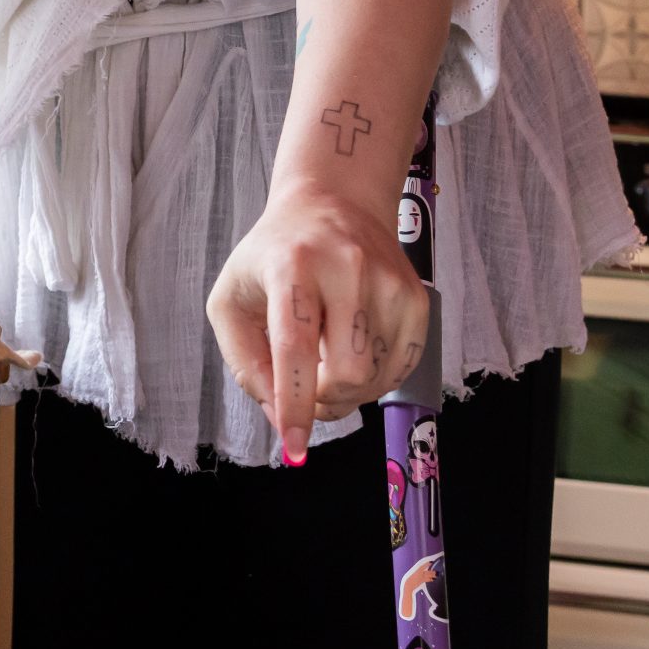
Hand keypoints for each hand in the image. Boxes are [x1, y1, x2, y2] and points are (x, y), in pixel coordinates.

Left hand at [205, 181, 430, 463]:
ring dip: (348, 391)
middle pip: (346, 372)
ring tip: (326, 363)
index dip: (294, 403)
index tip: (295, 446)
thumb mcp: (232, 298)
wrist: (333, 202)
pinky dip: (375, 378)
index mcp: (291, 266)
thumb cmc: (273, 255)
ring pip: (377, 376)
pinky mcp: (416, 295)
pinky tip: (354, 355)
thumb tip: (278, 415)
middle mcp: (346, 268)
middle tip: (304, 390)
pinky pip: (402, 365)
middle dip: (322, 399)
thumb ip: (245, 361)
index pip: (295, 346)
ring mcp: (388, 281)